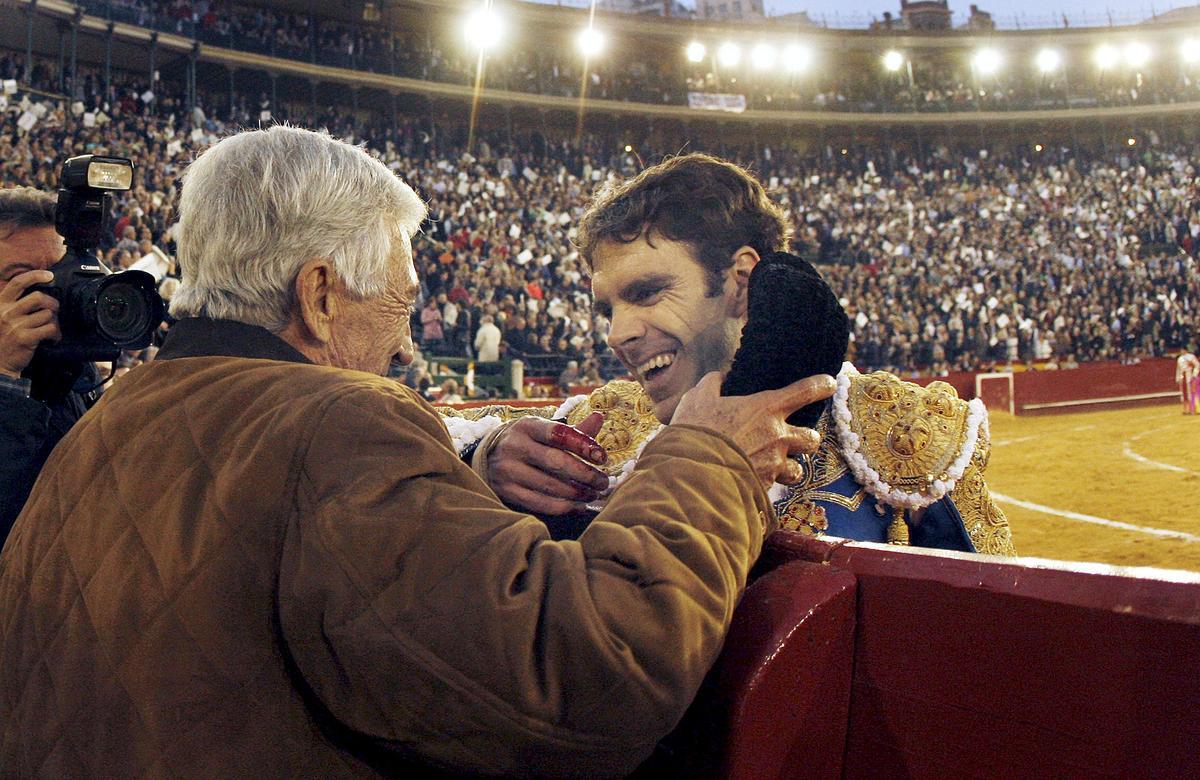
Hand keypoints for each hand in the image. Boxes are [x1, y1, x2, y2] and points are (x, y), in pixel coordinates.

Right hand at [0, 270, 58, 378]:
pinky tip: (52, 338)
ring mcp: (15, 325)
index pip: (17, 283)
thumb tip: (40, 292)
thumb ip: (16, 304)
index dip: (35, 276)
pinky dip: (56, 334)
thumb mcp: (3, 317)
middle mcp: (6, 312)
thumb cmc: (5, 338)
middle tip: (54, 311)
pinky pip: (50, 329)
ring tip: (51, 329)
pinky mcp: (25, 338)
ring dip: (55, 322)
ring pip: (47, 314)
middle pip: (39, 297)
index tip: (49, 275)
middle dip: (52, 304)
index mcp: (0, 304)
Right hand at [485, 412, 610, 515]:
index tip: (603, 457)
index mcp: (527, 426)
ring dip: (577, 493)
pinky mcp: (506, 492)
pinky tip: (578, 506)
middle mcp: (515, 446)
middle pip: (556, 462)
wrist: (487, 458)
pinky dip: (564, 507)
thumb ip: (572, 430)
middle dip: (585, 474)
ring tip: (593, 494)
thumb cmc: (527, 443)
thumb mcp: (543, 430)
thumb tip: (599, 416)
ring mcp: (508, 470)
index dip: (583, 445)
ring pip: (550, 486)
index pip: (559, 433)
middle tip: (603, 482)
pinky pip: (540, 503)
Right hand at [671, 372, 836, 488]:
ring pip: (798, 470)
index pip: (805, 391)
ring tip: (775, 467)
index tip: (830, 383)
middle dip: (807, 439)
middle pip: (812, 438)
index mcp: (766, 408)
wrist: (691, 474)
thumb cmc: (695, 432)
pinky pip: (774, 488)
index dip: (821, 385)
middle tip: (793, 440)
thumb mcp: (698, 398)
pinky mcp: (764, 488)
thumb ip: (713, 384)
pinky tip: (751, 483)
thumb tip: (720, 378)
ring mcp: (774, 465)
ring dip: (789, 468)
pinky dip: (766, 485)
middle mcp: (778, 437)